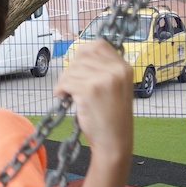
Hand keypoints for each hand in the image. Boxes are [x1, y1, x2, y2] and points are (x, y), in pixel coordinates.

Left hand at [55, 39, 133, 158]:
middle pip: (82, 55)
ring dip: (65, 81)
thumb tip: (79, 56)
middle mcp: (116, 70)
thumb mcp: (116, 86)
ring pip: (72, 69)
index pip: (98, 44)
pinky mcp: (89, 90)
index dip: (83, 53)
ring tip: (68, 93)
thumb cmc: (112, 116)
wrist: (115, 141)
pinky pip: (66, 82)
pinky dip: (61, 89)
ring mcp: (104, 79)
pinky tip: (64, 97)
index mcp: (124, 67)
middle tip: (70, 84)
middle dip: (72, 69)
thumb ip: (103, 69)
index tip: (78, 67)